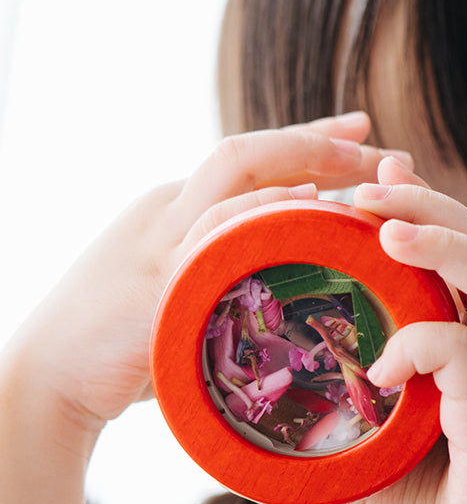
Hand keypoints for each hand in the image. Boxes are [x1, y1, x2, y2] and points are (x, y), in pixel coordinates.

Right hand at [6, 113, 401, 445]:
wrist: (48, 378)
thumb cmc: (121, 343)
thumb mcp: (179, 289)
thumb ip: (224, 265)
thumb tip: (286, 251)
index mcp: (175, 209)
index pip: (249, 158)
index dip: (308, 138)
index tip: (362, 126)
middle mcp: (168, 209)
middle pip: (246, 150)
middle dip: (319, 142)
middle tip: (381, 146)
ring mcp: (159, 238)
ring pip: (232, 173)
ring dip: (305, 164)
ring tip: (366, 167)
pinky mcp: (155, 279)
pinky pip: (215, 231)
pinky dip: (264, 213)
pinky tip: (309, 209)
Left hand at [351, 158, 466, 503]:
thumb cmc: (441, 493)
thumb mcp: (382, 437)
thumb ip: (344, 408)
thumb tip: (265, 406)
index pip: (465, 248)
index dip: (425, 205)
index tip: (375, 178)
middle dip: (428, 205)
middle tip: (365, 190)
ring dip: (441, 245)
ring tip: (384, 229)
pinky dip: (424, 347)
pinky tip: (382, 368)